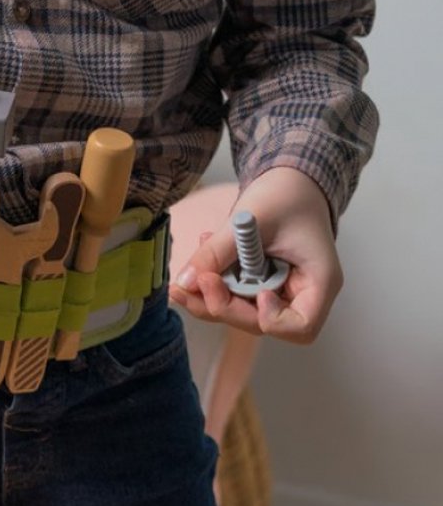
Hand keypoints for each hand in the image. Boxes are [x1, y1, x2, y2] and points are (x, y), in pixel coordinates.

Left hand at [168, 168, 342, 343]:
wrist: (289, 179)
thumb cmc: (286, 193)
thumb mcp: (251, 218)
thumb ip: (218, 251)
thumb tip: (184, 282)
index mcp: (320, 280)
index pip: (302, 326)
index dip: (273, 319)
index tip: (257, 293)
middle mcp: (302, 294)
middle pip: (262, 323)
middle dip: (223, 306)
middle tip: (191, 284)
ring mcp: (280, 292)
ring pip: (242, 312)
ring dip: (210, 296)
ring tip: (190, 271)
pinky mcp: (261, 285)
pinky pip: (234, 295)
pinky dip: (214, 282)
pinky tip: (201, 260)